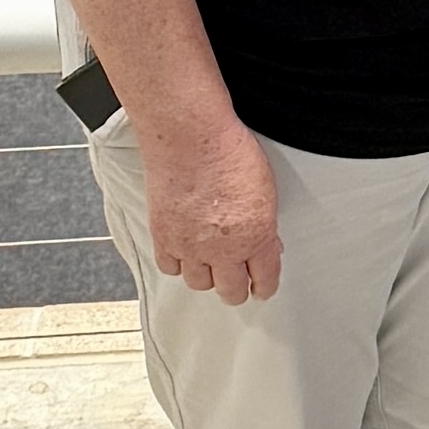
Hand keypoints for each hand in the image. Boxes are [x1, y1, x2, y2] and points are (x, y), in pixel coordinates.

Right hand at [145, 121, 283, 303]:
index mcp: (256, 236)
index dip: (264, 287)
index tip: (261, 289)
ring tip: (208, 265)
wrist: (190, 137)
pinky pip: (170, 267)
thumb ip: (263, 223)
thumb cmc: (227, 151)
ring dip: (205, 276)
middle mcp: (223, 249)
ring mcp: (190, 246)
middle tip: (236, 283)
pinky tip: (183, 253)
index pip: (265, 279)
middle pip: (231, 291)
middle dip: (236, 289)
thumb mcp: (265, 189)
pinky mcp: (163, 238)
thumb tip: (264, 242)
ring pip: (199, 283)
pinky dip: (177, 263)